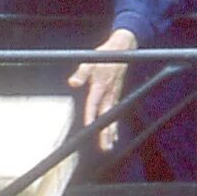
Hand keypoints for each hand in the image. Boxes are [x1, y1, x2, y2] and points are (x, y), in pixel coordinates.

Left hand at [69, 27, 139, 143]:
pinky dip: (115, 124)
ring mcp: (114, 95)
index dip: (91, 115)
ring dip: (111, 131)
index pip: (94, 103)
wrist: (123, 49)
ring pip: (112, 116)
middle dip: (105, 131)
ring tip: (109, 145)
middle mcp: (109, 93)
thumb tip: (73, 82)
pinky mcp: (117, 95)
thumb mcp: (90, 61)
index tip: (90, 127)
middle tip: (104, 146)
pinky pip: (116, 112)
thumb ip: (81, 73)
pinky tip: (113, 134)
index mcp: (101, 85)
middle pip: (106, 116)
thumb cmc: (105, 55)